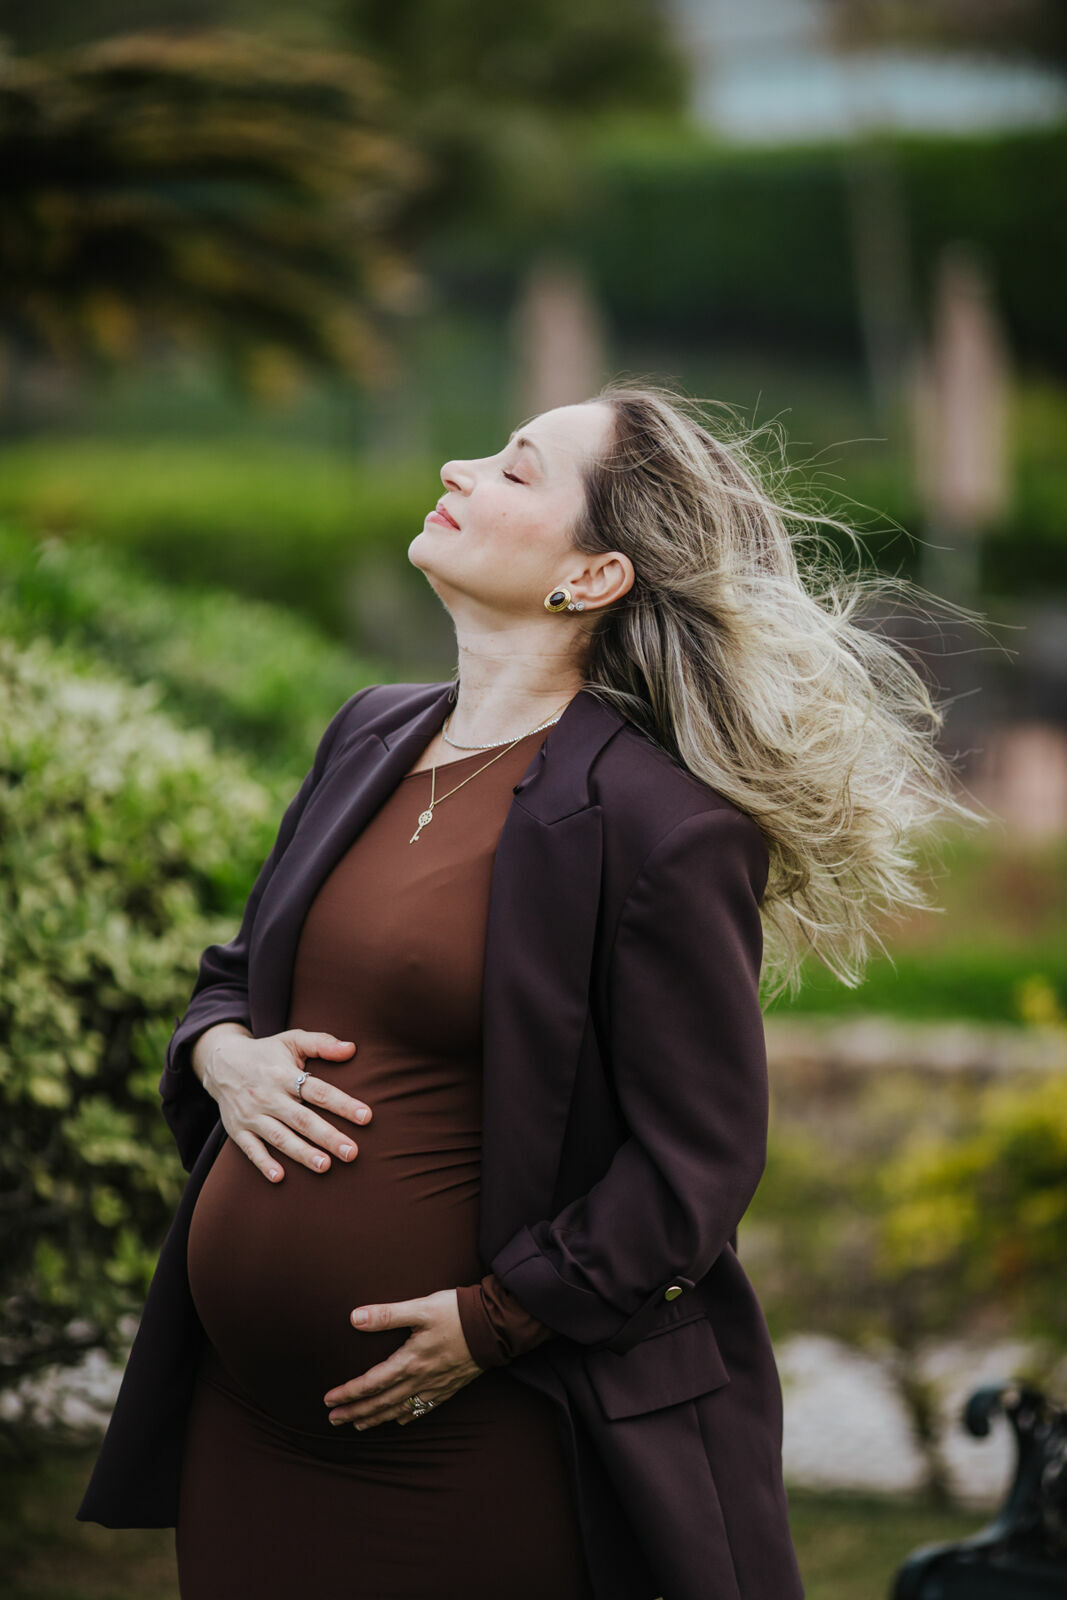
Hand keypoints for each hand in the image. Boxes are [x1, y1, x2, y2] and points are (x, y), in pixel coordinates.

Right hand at [201, 1027, 371, 1182]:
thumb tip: (352, 1049)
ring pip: (279, 1137)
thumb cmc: (267, 1053)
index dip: (342, 1104)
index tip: (366, 1116)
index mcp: (284, 1074)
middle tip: (352, 1152)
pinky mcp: (237, 1130)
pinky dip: (263, 1163)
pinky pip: (250, 1149)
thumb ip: (322, 1043)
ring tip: (325, 1167)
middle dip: (327, 1136)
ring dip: (302, 1153)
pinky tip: (280, 1177)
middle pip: (302, 1118)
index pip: (318, 1091)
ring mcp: (251, 1114)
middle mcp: (268, 1096)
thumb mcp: (292, 1040)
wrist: (220, 1062)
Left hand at [324, 1289, 482, 1429]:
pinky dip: (407, 1416)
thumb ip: (387, 1314)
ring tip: (358, 1426)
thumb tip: (354, 1318)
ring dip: (376, 1418)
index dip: (349, 1393)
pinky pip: (423, 1408)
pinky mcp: (449, 1386)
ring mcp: (435, 1386)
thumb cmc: (456, 1312)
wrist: (494, 1325)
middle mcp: (420, 1379)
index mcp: (410, 1361)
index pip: (372, 1383)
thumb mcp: (420, 1307)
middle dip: (356, 1412)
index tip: (328, 1400)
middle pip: (382, 1402)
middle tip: (334, 1420)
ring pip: (400, 1409)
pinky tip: (399, 1420)